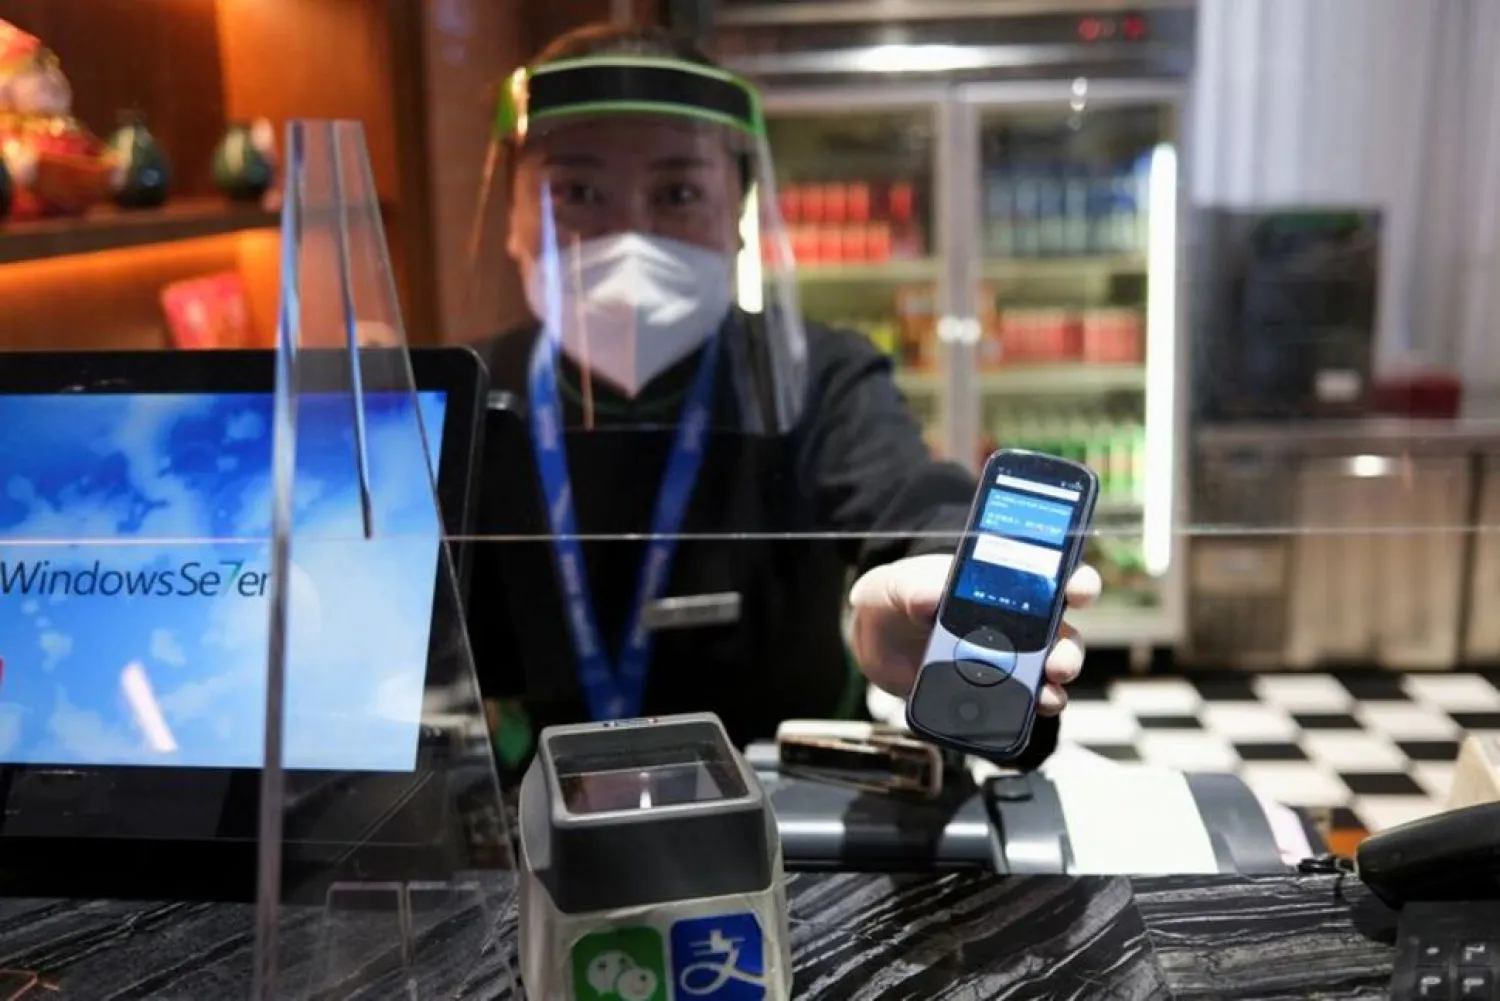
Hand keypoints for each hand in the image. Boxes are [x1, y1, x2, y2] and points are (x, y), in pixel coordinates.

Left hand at [847, 554, 1101, 715]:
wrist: (878, 640)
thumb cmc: (898, 598)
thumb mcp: (898, 585)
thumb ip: (912, 588)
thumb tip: (929, 597)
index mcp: (1002, 582)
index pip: (1053, 577)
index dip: (1074, 582)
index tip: (1077, 591)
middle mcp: (1018, 621)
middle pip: (1062, 633)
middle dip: (1068, 649)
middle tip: (1058, 662)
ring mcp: (1010, 658)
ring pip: (1050, 672)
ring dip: (1055, 685)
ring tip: (1045, 694)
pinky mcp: (995, 691)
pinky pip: (1024, 703)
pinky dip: (1031, 710)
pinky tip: (1027, 713)